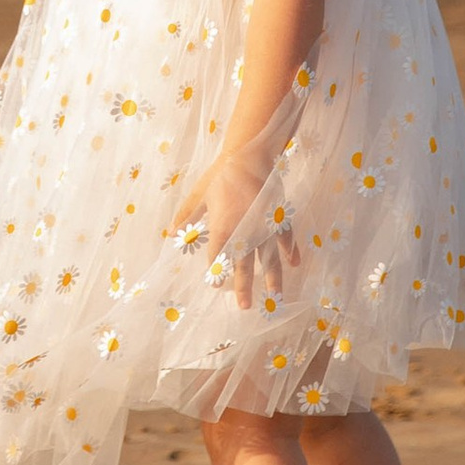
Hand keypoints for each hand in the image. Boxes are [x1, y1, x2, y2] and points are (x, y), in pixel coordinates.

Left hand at [165, 152, 301, 311]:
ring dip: (272, 279)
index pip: (218, 257)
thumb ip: (186, 217)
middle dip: (244, 287)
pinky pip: (285, 239)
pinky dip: (291, 251)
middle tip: (244, 307)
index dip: (216, 272)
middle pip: (244, 266)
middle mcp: (245, 233)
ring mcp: (264, 228)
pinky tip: (294, 264)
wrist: (249, 157)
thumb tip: (171, 234)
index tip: (216, 285)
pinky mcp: (278, 218)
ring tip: (275, 299)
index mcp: (223, 229)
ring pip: (269, 259)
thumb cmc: (220, 175)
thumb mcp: (198, 195)